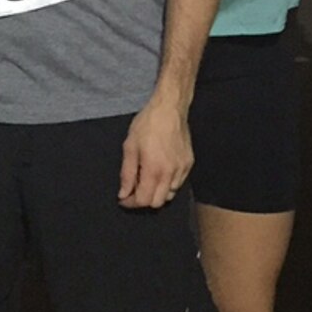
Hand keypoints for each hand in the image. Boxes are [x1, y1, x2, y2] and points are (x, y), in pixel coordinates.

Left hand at [118, 94, 192, 208]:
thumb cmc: (147, 124)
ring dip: (156, 193)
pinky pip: (178, 184)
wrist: (170, 109)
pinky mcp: (189, 163)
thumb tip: (123, 194)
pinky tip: (159, 172)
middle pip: (157, 203)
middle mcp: (170, 174)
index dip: (131, 203)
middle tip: (133, 190)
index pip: (144, 200)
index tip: (123, 198)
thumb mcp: (130, 147)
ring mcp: (182, 169)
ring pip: (169, 195)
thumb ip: (127, 174)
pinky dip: (167, 184)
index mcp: (154, 170)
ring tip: (147, 180)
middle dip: (143, 200)